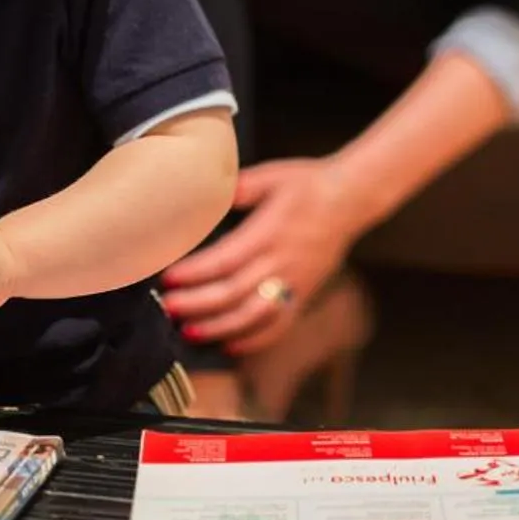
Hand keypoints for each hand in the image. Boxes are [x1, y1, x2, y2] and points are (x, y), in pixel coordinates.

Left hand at [159, 158, 363, 357]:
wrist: (349, 200)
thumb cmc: (307, 184)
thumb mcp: (271, 175)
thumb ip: (238, 187)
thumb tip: (204, 192)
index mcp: (269, 232)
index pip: (226, 259)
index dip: (195, 273)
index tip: (169, 278)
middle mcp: (282, 261)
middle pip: (234, 292)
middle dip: (197, 303)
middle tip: (169, 307)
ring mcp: (295, 282)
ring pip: (253, 315)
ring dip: (219, 327)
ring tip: (190, 331)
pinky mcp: (304, 295)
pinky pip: (278, 325)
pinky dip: (254, 339)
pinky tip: (230, 345)